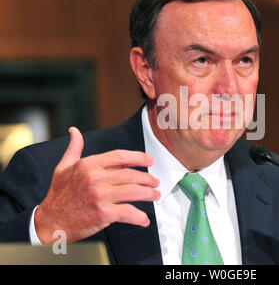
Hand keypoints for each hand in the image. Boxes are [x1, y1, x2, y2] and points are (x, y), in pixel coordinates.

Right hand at [35, 127, 159, 243]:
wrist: (49, 221)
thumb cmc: (58, 195)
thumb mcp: (63, 167)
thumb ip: (74, 148)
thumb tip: (74, 131)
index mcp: (89, 165)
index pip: (121, 156)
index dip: (139, 157)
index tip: (149, 161)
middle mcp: (95, 178)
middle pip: (131, 174)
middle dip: (148, 179)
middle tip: (155, 182)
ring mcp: (100, 196)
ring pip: (134, 191)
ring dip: (149, 194)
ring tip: (155, 195)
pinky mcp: (104, 213)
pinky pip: (129, 213)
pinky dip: (140, 217)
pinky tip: (144, 219)